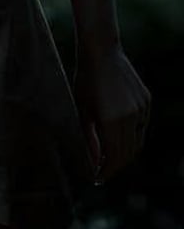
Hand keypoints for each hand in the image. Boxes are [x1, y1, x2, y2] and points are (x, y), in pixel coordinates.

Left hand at [73, 44, 150, 183]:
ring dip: (125, 152)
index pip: (114, 157)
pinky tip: (119, 135)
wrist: (101, 51)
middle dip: (116, 165)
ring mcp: (141, 109)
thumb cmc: (85, 79)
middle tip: (104, 170)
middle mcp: (130, 117)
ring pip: (137, 141)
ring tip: (111, 156)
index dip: (107, 170)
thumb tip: (94, 161)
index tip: (98, 177)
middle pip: (128, 153)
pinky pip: (141, 125)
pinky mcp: (146, 101)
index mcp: (112, 121)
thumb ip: (89, 137)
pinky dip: (132, 135)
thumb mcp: (82, 109)